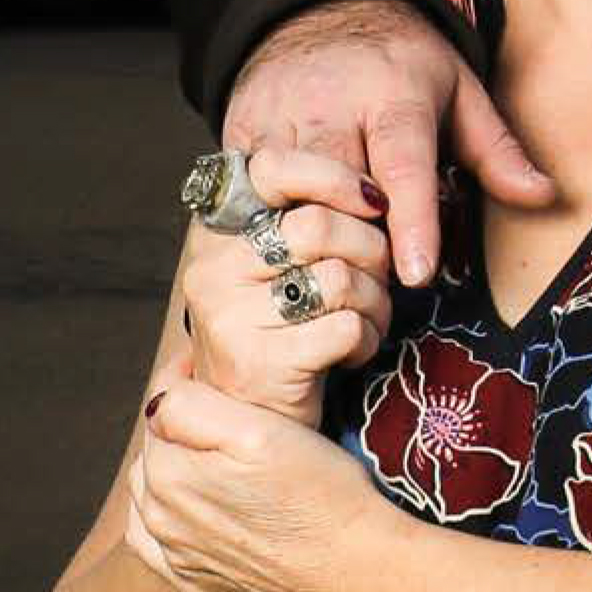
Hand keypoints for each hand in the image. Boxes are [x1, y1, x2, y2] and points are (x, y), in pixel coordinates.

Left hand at [130, 381, 399, 591]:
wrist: (359, 570)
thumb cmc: (323, 493)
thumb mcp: (260, 431)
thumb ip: (191, 407)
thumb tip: (159, 401)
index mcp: (169, 473)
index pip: (162, 407)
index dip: (191, 380)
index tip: (220, 369)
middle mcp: (161, 518)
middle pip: (158, 450)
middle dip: (184, 426)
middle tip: (230, 412)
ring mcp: (177, 555)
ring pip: (156, 494)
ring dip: (177, 470)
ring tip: (222, 458)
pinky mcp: (195, 583)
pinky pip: (159, 543)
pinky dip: (171, 519)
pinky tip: (200, 509)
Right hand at [176, 144, 394, 417]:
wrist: (256, 423)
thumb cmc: (284, 333)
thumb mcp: (283, 267)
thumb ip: (307, 220)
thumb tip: (375, 190)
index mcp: (217, 233)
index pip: (269, 167)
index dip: (332, 175)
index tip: (373, 200)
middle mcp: (212, 269)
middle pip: (318, 225)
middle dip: (371, 250)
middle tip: (379, 277)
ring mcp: (229, 317)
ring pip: (338, 277)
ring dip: (374, 301)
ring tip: (366, 318)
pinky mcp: (260, 362)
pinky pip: (346, 327)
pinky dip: (367, 340)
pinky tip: (353, 351)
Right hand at [224, 0, 558, 289]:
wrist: (318, 6)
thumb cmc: (400, 58)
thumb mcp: (459, 89)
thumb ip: (496, 150)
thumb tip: (546, 196)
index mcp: (393, 95)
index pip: (403, 164)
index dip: (411, 221)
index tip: (415, 273)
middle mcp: (330, 106)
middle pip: (337, 192)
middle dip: (360, 243)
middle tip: (383, 276)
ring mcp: (276, 119)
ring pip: (285, 198)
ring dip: (312, 242)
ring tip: (339, 263)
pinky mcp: (238, 133)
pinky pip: (246, 193)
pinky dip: (264, 225)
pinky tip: (287, 244)